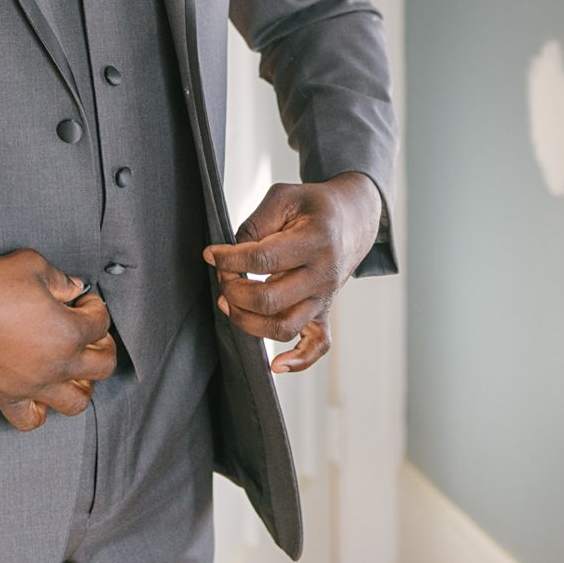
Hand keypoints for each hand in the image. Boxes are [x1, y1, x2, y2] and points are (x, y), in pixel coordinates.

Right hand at [0, 248, 116, 430]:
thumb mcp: (30, 264)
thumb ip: (60, 278)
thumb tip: (74, 288)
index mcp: (68, 331)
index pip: (102, 323)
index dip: (95, 308)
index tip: (83, 303)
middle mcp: (57, 364)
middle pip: (103, 366)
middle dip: (103, 346)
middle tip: (89, 334)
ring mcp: (33, 385)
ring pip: (77, 402)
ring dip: (82, 386)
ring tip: (74, 370)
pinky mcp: (7, 397)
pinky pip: (31, 420)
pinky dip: (40, 411)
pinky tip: (38, 394)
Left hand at [205, 173, 382, 372]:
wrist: (353, 219)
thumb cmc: (313, 207)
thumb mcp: (284, 197)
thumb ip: (256, 223)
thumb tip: (231, 251)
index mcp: (314, 242)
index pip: (263, 260)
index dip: (229, 259)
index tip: (210, 254)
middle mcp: (322, 276)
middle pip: (270, 300)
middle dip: (234, 291)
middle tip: (222, 276)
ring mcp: (325, 298)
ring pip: (284, 327)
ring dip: (248, 321)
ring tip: (227, 302)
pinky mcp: (325, 311)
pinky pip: (318, 346)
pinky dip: (299, 361)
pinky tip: (275, 365)